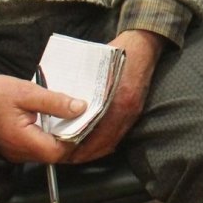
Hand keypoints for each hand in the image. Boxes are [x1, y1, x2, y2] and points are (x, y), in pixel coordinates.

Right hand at [0, 56, 84, 164]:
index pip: (58, 152)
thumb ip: (55, 102)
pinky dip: (53, 137)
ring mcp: (16, 152)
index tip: (92, 124)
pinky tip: (63, 123)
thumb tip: (81, 109)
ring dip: (65, 139)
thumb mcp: (29, 92)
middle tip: (92, 123)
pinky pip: (39, 147)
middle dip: (75, 141)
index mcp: (21, 141)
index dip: (77, 140)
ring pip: (48, 152)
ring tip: (81, 121)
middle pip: (55, 155)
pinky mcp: (15, 147)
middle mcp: (18, 153)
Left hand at [64, 30, 162, 163]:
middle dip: (85, 154)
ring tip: (77, 154)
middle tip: (67, 158)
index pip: (95, 134)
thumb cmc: (115, 53)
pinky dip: (106, 142)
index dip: (79, 147)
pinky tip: (94, 143)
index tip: (63, 152)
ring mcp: (133, 111)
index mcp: (114, 100)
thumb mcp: (93, 69)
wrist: (143, 44)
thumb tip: (60, 107)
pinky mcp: (136, 110)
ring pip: (112, 141)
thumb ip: (80, 90)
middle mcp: (125, 109)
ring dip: (95, 150)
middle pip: (104, 143)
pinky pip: (120, 133)